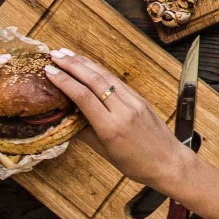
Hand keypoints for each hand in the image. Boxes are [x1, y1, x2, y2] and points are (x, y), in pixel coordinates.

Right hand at [44, 49, 192, 189]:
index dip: (64, 81)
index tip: (49, 71)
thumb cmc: (135, 164)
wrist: (169, 162)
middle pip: (94, 80)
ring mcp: (135, 102)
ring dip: (85, 63)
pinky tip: (89, 65)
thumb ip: (85, 133)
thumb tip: (65, 118)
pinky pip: (118, 82)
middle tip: (54, 54)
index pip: (83, 96)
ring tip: (66, 54)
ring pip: (107, 77)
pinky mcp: (141, 99)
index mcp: (111, 127)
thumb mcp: (105, 152)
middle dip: (72, 64)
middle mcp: (123, 110)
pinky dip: (100, 71)